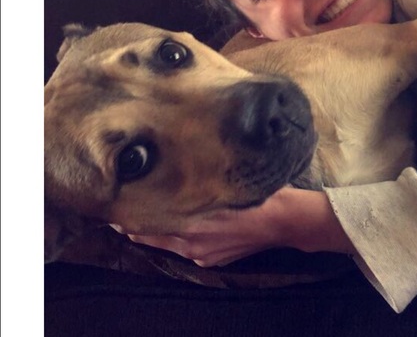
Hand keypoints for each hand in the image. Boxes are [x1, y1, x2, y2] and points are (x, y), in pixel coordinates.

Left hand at [113, 187, 354, 266]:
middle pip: (152, 237)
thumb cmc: (257, 195)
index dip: (129, 217)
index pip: (149, 225)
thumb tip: (172, 171)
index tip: (116, 205)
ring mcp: (203, 255)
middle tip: (119, 209)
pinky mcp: (213, 260)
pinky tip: (173, 227)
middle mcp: (193, 245)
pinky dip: (173, 239)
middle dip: (135, 225)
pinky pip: (184, 250)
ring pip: (167, 244)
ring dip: (153, 232)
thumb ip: (198, 182)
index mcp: (194, 225)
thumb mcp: (226, 183)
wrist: (285, 221)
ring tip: (138, 219)